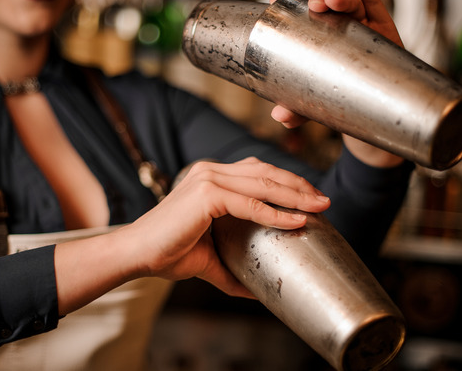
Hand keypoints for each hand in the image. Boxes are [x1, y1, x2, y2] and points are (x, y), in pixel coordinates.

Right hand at [55, 157, 331, 313]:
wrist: (137, 254)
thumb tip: (256, 290)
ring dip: (296, 195)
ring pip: (264, 183)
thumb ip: (233, 265)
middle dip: (298, 185)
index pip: (257, 171)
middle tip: (323, 200)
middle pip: (266, 171)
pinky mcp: (207, 194)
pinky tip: (297, 220)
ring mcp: (208, 179)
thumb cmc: (167, 252)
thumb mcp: (209, 256)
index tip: (310, 197)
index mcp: (210, 177)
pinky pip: (251, 204)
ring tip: (319, 206)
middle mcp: (210, 171)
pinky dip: (276, 213)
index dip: (286, 182)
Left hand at [268, 0, 404, 167]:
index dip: (285, 0)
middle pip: (323, 0)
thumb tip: (280, 116)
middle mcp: (334, 25)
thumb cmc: (340, 96)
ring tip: (331, 1)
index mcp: (313, 36)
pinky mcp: (380, 25)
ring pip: (348, 0)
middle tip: (315, 5)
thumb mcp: (315, 105)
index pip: (296, 11)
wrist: (375, 108)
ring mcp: (357, 23)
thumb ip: (297, 109)